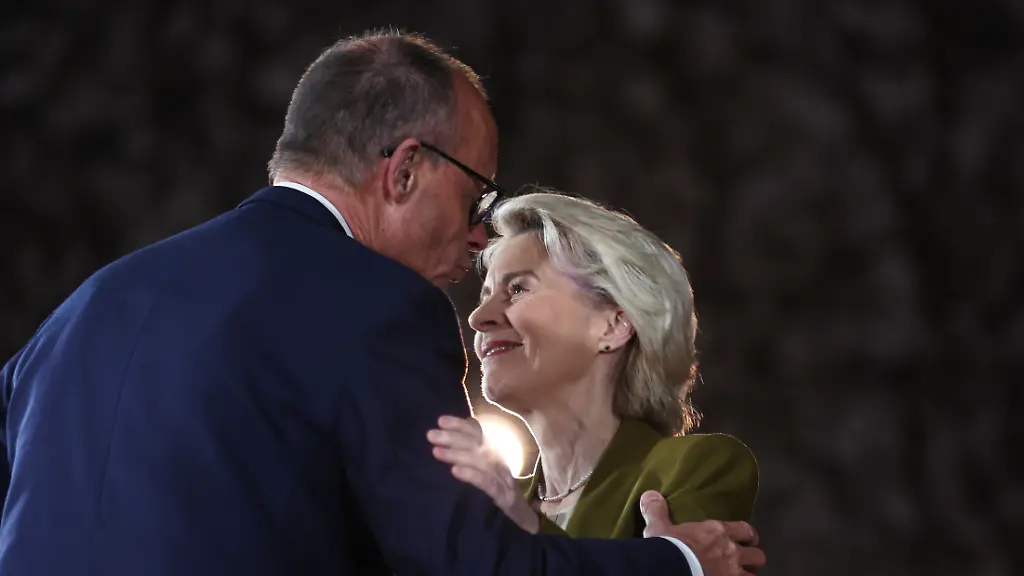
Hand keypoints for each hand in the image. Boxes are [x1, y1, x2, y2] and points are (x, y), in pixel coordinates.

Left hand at [427, 415, 539, 533]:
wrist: (525, 519)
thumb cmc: (501, 493)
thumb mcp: (487, 472)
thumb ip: (473, 457)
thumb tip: (449, 443)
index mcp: (495, 454)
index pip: (479, 434)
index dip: (461, 425)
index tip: (440, 421)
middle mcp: (500, 462)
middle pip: (477, 444)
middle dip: (453, 437)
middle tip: (430, 434)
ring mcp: (504, 478)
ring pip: (480, 462)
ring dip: (457, 454)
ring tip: (436, 452)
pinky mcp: (504, 497)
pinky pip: (487, 483)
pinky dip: (472, 475)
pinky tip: (455, 471)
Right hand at [640, 491, 764, 575]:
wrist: (672, 569)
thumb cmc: (670, 547)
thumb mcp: (659, 528)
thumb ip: (657, 511)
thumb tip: (650, 494)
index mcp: (718, 532)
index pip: (745, 530)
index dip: (747, 535)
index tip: (745, 539)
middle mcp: (732, 552)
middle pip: (758, 556)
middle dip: (752, 559)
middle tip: (744, 562)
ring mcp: (734, 574)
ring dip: (747, 575)